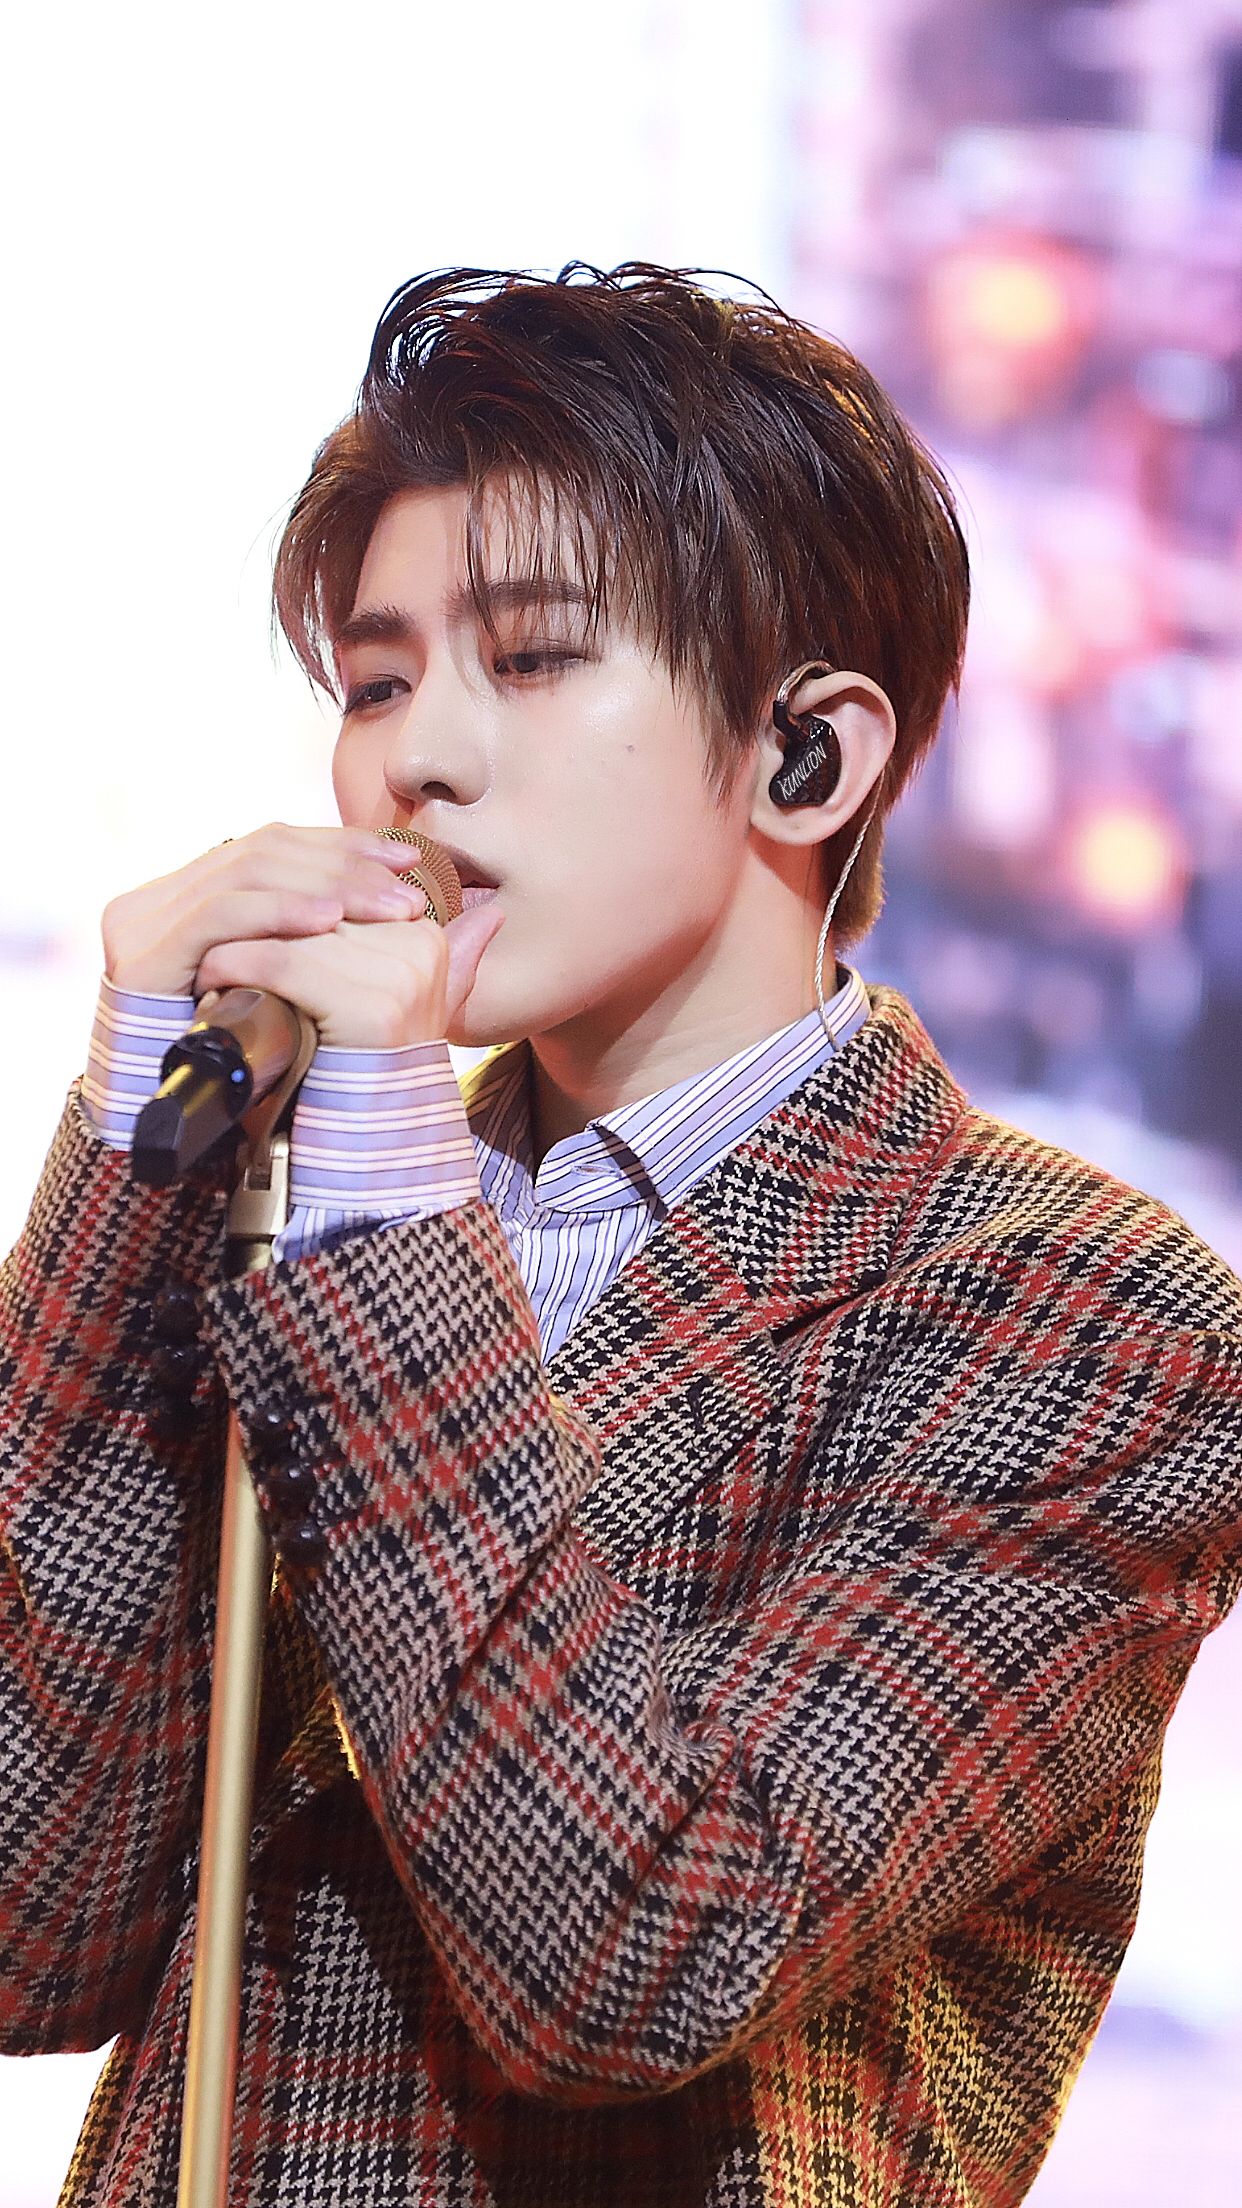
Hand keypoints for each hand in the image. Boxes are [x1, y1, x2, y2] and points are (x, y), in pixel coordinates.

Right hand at [102, 822, 504, 1046]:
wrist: (189, 1140)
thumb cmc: (270, 1074)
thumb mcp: (347, 1004)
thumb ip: (411, 960)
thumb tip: (489, 916)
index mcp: (205, 896)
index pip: (281, 847)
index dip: (344, 847)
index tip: (408, 858)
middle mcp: (167, 898)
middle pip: (266, 851)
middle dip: (344, 864)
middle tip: (406, 886)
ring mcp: (145, 920)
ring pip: (247, 872)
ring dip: (321, 883)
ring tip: (379, 903)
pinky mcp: (137, 951)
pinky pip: (216, 914)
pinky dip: (276, 913)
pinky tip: (324, 922)